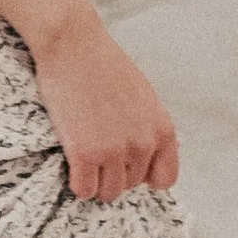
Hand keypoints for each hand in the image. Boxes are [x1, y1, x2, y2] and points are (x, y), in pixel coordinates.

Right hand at [29, 3, 180, 202]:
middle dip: (114, 172)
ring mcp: (114, 151)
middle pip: (131, 185)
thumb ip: (149, 127)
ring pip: (108, 193)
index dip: (145, 176)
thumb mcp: (143, 95)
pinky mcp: (85, 154)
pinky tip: (72, 162)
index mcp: (162, 129)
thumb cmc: (104, 65)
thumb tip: (153, 155)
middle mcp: (143, 144)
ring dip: (95, 180)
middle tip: (97, 145)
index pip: (165, 179)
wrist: (73, 44)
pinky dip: (77, 183)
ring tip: (84, 154)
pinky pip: (84, 191)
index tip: (128, 164)